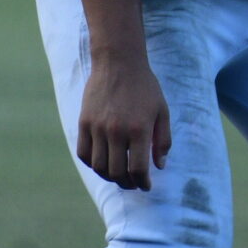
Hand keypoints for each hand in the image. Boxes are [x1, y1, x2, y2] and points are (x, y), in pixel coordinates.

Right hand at [76, 59, 171, 190]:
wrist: (119, 62)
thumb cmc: (145, 87)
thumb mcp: (162, 111)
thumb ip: (162, 140)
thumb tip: (160, 166)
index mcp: (139, 129)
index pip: (138, 169)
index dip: (143, 182)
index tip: (146, 185)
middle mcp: (116, 131)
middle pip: (117, 172)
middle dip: (127, 183)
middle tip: (133, 183)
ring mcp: (97, 127)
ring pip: (99, 166)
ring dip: (109, 177)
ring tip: (118, 176)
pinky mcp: (84, 123)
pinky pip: (84, 153)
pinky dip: (92, 164)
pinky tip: (103, 163)